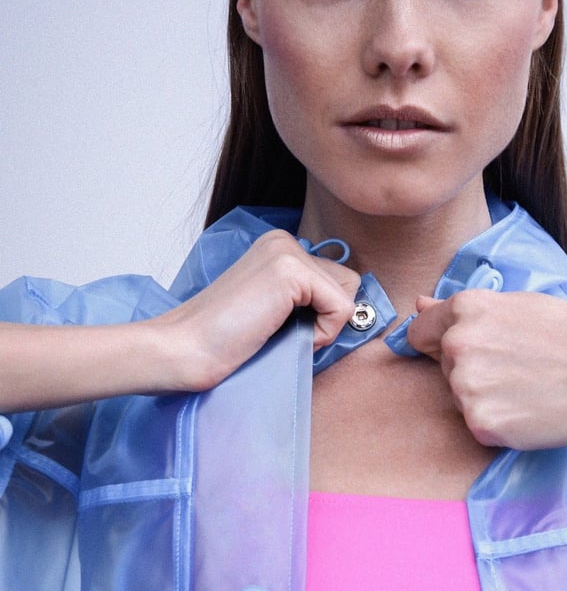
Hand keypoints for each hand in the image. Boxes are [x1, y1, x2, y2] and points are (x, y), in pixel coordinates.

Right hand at [158, 230, 359, 390]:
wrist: (185, 349)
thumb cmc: (225, 342)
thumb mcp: (274, 310)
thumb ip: (307, 301)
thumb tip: (356, 311)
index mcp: (278, 247)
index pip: (336, 280)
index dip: (323, 315)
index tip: (290, 330)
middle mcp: (284, 241)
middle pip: (349, 284)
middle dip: (328, 318)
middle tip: (286, 333)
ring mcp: (287, 251)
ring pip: (348, 295)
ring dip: (324, 326)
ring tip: (282, 333)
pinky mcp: (291, 270)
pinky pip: (342, 309)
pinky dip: (323, 334)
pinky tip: (284, 335)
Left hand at [407, 290, 566, 449]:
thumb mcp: (518, 305)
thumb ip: (462, 310)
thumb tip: (419, 305)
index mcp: (467, 309)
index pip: (421, 331)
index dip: (441, 343)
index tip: (471, 352)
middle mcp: (459, 344)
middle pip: (443, 367)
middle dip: (472, 370)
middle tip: (520, 368)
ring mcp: (468, 386)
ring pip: (460, 398)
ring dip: (486, 398)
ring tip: (530, 387)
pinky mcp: (481, 423)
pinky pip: (478, 426)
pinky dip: (501, 425)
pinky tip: (531, 410)